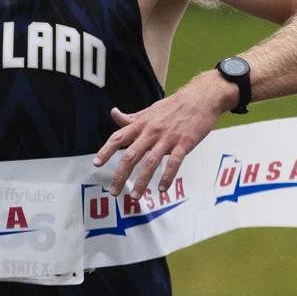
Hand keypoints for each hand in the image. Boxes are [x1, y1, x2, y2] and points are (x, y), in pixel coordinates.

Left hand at [92, 73, 231, 198]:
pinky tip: (162, 189)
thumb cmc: (172, 106)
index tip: (96, 163)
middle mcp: (151, 131)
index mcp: (141, 124)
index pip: (118, 137)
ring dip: (142, 181)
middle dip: (121, 175)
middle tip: (114, 191)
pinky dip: (167, 177)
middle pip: (131, 155)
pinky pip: (174, 162)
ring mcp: (167, 138)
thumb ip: (131, 118)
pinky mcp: (184, 143)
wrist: (199, 98)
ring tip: (136, 196)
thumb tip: (113, 113)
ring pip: (151, 162)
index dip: (106, 150)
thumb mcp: (149, 111)